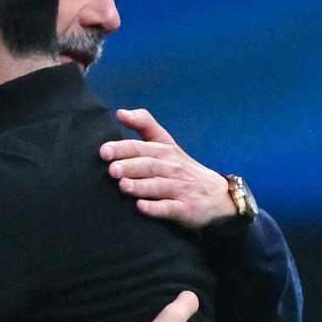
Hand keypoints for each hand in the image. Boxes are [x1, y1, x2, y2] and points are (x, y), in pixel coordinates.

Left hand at [99, 108, 236, 229]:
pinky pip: (170, 208)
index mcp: (164, 151)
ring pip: (158, 186)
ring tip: (123, 186)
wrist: (217, 195)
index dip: (123, 148)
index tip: (104, 151)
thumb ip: (145, 125)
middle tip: (112, 169)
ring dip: (140, 186)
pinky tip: (141, 207)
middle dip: (130, 166)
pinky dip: (156, 208)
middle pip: (149, 165)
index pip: (141, 146)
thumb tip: (120, 112)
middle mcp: (171, 168)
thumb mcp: (167, 143)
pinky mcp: (185, 209)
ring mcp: (179, 189)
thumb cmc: (182, 167)